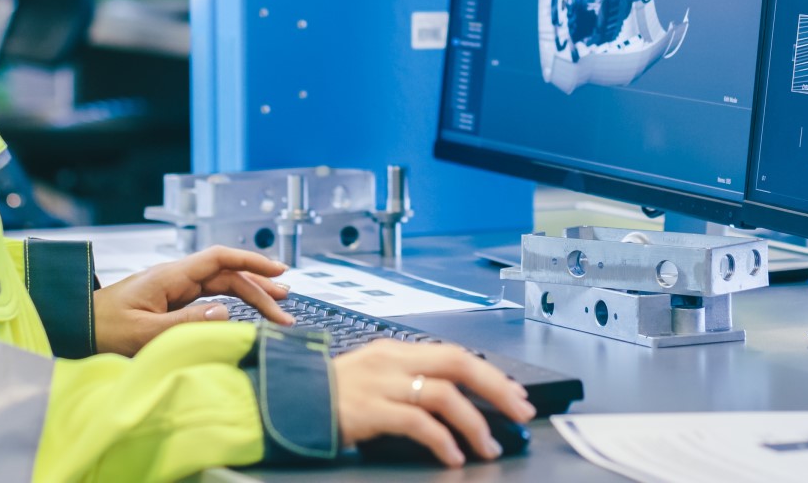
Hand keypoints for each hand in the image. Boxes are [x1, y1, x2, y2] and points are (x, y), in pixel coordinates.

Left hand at [92, 246, 294, 355]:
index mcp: (170, 276)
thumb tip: (225, 313)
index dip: (251, 262)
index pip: (220, 259)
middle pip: (226, 275)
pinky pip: (208, 298)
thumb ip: (184, 323)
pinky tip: (245, 311)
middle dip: (259, 288)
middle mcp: (175, 278)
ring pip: (221, 286)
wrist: (74, 328)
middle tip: (286, 308)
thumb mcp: (143, 332)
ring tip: (278, 306)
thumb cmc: (100, 329)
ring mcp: (173, 289)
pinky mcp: (170, 302)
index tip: (278, 271)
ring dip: (250, 295)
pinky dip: (232, 303)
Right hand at [334, 341, 537, 467]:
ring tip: (488, 447)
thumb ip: (409, 381)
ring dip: (475, 423)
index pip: (455, 354)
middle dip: (497, 388)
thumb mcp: (374, 377)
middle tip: (521, 412)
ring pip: (444, 394)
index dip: (490, 374)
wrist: (286, 402)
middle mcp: (392, 361)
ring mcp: (380, 384)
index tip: (515, 394)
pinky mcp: (369, 410)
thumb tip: (454, 401)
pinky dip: (442, 440)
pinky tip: (453, 456)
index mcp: (396, 351)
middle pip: (459, 364)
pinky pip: (417, 423)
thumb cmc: (330, 396)